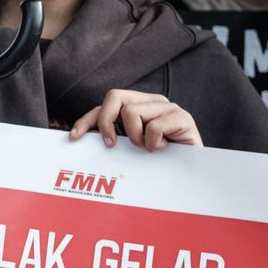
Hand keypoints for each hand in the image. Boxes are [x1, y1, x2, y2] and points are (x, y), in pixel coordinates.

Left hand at [68, 90, 201, 150]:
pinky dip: (153, 142)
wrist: (193, 171)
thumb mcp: (130, 149)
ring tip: (147, 147)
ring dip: (135, 137)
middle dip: (107, 121)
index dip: (87, 119)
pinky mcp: (182, 117)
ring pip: (132, 112)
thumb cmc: (159, 160)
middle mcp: (152, 101)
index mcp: (138, 105)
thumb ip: (113, 139)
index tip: (74, 137)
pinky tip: (162, 149)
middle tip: (112, 144)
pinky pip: (154, 126)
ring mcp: (168, 107)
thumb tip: (79, 140)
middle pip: (115, 97)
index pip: (106, 104)